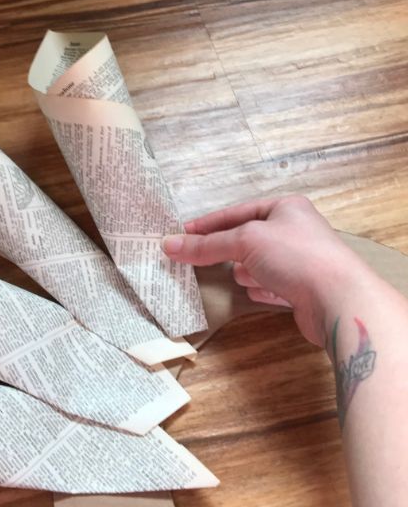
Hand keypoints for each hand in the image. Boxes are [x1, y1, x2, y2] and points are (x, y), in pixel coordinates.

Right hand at [162, 195, 376, 345]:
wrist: (338, 298)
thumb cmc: (294, 255)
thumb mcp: (245, 241)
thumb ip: (206, 245)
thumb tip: (169, 245)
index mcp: (286, 208)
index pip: (237, 212)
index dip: (208, 223)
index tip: (183, 233)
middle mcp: (294, 231)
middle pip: (247, 239)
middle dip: (229, 250)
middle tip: (200, 259)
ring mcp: (300, 261)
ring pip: (257, 264)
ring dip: (247, 271)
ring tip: (246, 277)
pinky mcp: (302, 289)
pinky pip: (270, 285)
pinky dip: (261, 288)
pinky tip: (261, 292)